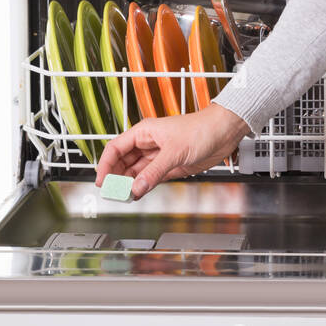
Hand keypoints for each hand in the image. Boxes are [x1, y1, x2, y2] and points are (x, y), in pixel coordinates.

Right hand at [95, 104, 250, 198]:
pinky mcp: (170, 166)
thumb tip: (136, 188)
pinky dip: (143, 186)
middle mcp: (149, 144)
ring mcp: (159, 155)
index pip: (115, 148)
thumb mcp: (175, 151)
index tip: (102, 181)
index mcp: (144, 132)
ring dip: (129, 184)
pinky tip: (138, 193)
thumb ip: (154, 172)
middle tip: (112, 193)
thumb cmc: (202, 129)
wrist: (224, 132)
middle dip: (116, 177)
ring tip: (123, 196)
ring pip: (136, 171)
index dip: (106, 165)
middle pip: (123, 162)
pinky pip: (150, 177)